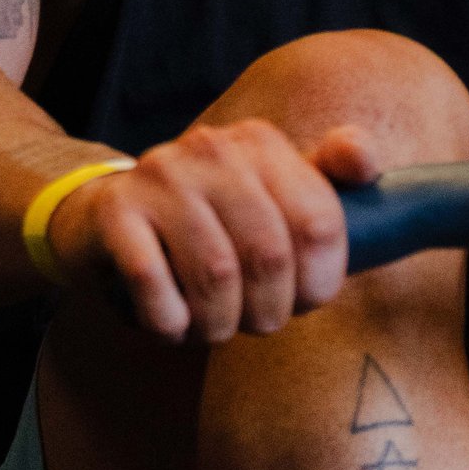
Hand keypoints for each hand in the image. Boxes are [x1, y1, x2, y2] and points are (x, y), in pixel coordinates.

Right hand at [44, 116, 380, 343]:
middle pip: (270, 255)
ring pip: (215, 274)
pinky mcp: (114, 211)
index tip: (302, 301)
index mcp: (260, 142)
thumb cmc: (207, 220)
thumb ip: (326, 181)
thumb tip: (364, 159)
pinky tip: (171, 323)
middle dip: (267, 311)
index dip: (319, 281)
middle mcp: (213, 148)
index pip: (320, 222)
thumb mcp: (269, 195)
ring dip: (217, 323)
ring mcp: (161, 175)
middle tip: (254, 323)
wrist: (105, 215)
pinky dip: (169, 320)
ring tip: (211, 327)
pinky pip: (152, 283)